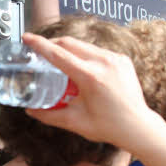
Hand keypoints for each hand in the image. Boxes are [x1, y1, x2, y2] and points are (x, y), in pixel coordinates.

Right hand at [20, 33, 154, 149]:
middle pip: (70, 43)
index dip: (40, 45)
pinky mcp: (122, 60)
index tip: (28, 38)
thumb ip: (49, 115)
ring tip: (61, 63)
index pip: (59, 54)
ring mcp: (115, 59)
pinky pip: (98, 51)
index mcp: (91, 77)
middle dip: (52, 44)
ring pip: (84, 45)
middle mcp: (104, 63)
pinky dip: (86, 56)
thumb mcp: (75, 122)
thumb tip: (31, 111)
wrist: (138, 127)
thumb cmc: (110, 126)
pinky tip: (82, 69)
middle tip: (40, 51)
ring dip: (69, 50)